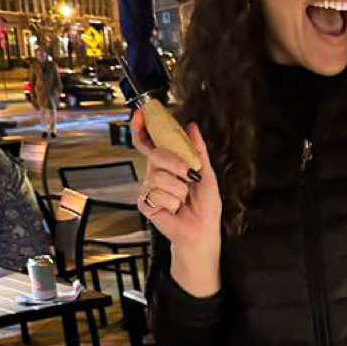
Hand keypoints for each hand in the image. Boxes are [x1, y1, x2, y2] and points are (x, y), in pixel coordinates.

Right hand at [131, 109, 221, 293]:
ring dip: (178, 190)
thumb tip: (192, 127)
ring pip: (159, 177)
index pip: (151, 142)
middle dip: (176, 164)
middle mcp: (155, 173)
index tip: (140, 114)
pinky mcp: (145, 203)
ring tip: (184, 199)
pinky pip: (156, 195)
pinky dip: (171, 203)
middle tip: (190, 176)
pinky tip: (174, 209)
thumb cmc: (205, 206)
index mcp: (168, 164)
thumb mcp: (207, 175)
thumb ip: (198, 150)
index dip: (143, 128)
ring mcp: (149, 188)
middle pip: (156, 155)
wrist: (202, 231)